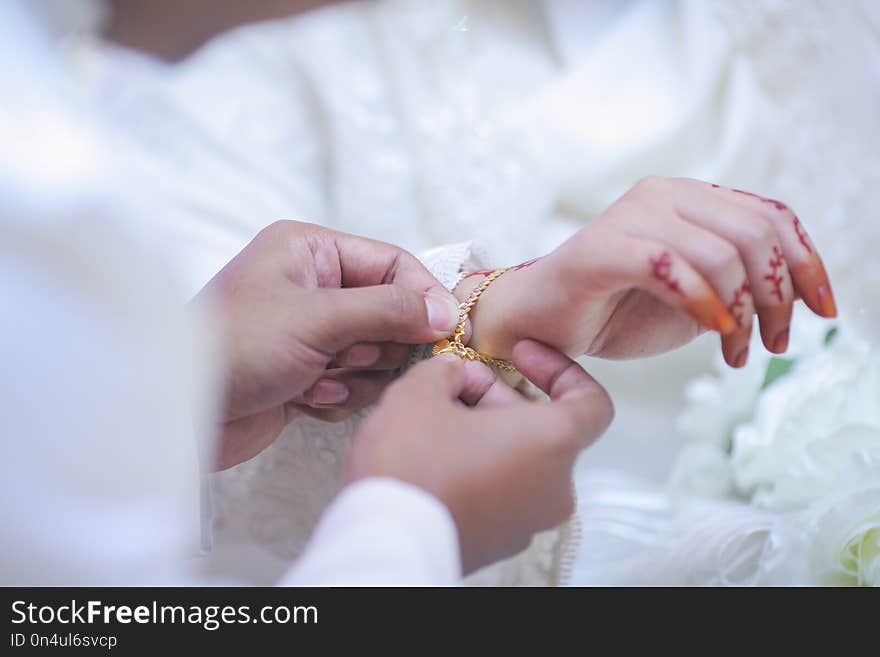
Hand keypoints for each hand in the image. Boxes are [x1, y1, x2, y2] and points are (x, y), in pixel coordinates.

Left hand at [194, 220, 460, 469]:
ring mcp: (309, 332)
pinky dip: (336, 395)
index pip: (389, 262)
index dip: (421, 296)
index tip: (446, 330)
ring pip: (374, 352)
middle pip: (388, 310)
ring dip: (355, 374)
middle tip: (355, 357)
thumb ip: (388, 310)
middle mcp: (311, 286)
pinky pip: (352, 382)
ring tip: (318, 379)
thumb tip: (445, 311)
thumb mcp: (318, 318)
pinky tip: (302, 398)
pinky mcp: (305, 373)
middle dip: (378, 342)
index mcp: (308, 251)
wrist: (181, 413)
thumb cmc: (237, 347)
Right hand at [346, 340, 613, 573]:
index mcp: (552, 444)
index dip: (560, 369)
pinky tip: (433, 456)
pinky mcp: (500, 542)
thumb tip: (452, 374)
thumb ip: (446, 370)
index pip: (592, 402)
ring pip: (519, 459)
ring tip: (434, 417)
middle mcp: (554, 488)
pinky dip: (478, 467)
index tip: (521, 355)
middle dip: (498, 397)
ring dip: (485, 431)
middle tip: (452, 383)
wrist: (383, 541)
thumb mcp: (421, 391)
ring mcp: (528, 521)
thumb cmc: (411, 466)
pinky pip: (501, 492)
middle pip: (542, 428)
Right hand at [460, 177, 836, 367]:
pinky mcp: (600, 247)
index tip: (825, 311)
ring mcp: (630, 216)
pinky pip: (668, 266)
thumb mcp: (697, 299)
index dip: (808, 263)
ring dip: (742, 312)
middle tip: (775, 342)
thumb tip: (796, 297)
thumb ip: (738, 285)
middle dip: (779, 295)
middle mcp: (663, 195)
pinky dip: (702, 302)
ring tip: (736, 353)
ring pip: (718, 252)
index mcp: (690, 199)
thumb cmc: (614, 313)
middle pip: (753, 233)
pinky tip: (714, 333)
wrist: (540, 328)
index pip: (771, 215)